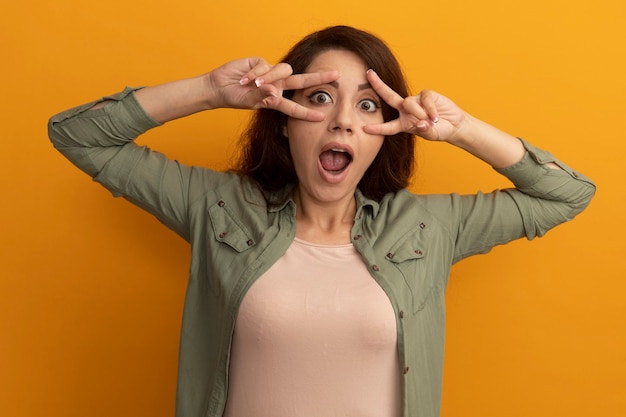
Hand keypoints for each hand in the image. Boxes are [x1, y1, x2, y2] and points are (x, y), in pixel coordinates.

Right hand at [207, 57, 339, 120]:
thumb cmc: (234, 97)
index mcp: (275, 100)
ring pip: (282, 71)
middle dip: (319, 78)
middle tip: (336, 75)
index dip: (307, 112)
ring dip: (268, 78)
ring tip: (251, 84)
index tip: (321, 117)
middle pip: (301, 81)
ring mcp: (270, 73)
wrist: (218, 87)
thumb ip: (261, 98)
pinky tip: (244, 79)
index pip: (294, 106)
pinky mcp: (261, 62)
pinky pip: (264, 66)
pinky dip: (254, 74)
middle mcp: (276, 86)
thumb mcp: (248, 102)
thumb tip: (274, 92)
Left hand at [363, 69, 466, 141]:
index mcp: (403, 123)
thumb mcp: (431, 134)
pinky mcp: (426, 94)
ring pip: (409, 103)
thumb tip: (419, 122)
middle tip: (369, 74)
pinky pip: (424, 99)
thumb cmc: (439, 130)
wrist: (454, 124)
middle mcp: (406, 110)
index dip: (377, 128)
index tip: (364, 128)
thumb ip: (424, 130)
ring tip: (431, 121)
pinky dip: (430, 110)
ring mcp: (415, 101)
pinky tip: (436, 116)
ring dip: (419, 114)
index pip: (388, 127)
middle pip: (389, 97)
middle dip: (378, 85)